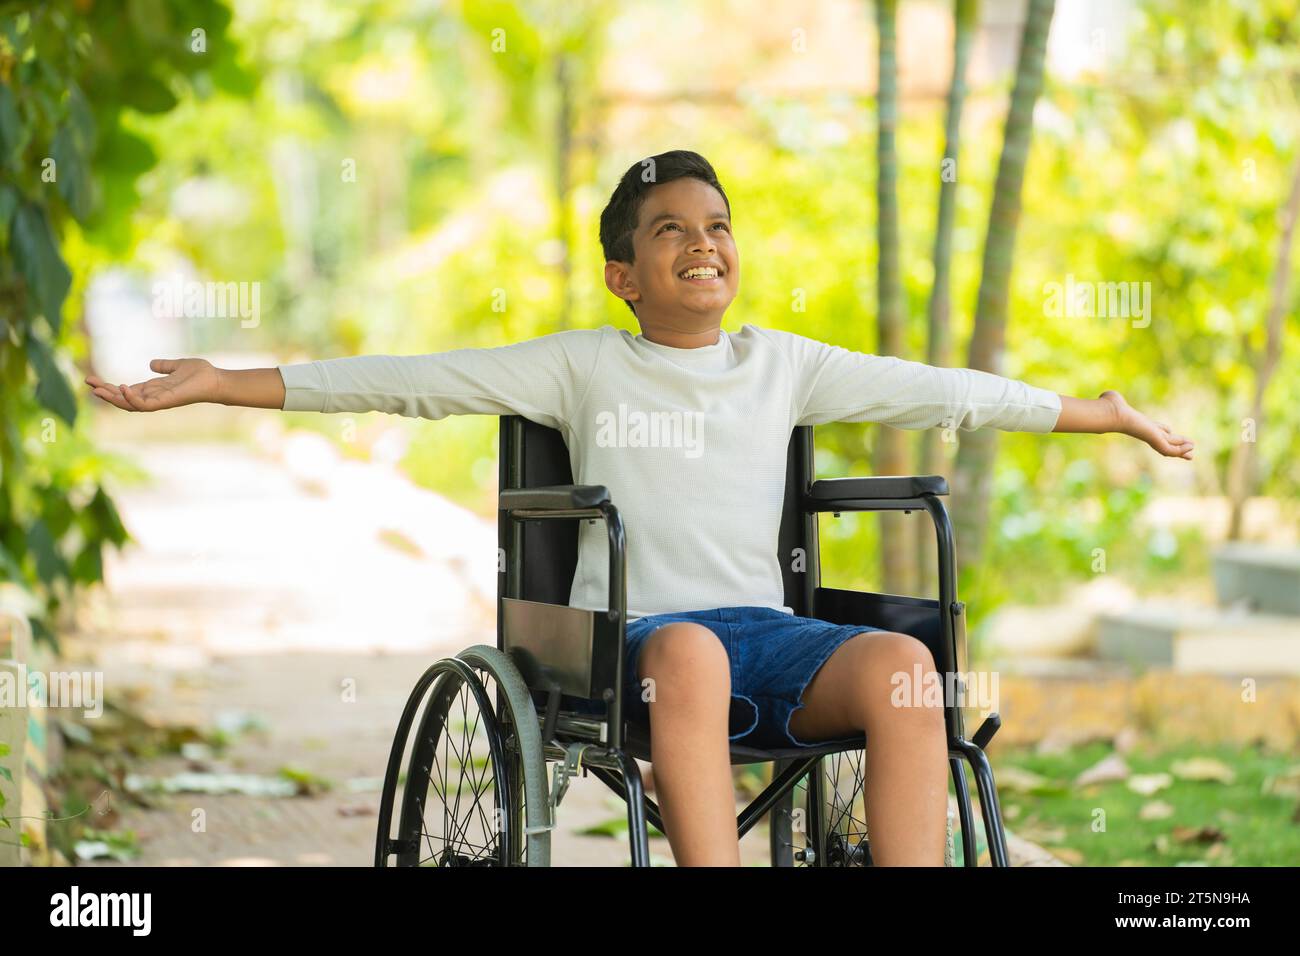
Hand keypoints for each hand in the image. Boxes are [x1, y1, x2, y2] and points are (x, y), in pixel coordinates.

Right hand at [85, 359, 222, 411]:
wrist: (216, 380)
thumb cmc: (200, 373)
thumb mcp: (177, 366)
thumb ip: (164, 366)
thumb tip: (151, 363)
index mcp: (153, 389)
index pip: (126, 391)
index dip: (109, 386)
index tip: (92, 379)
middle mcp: (154, 397)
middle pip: (123, 398)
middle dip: (105, 392)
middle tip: (87, 382)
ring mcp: (159, 401)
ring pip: (129, 404)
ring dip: (113, 398)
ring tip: (97, 389)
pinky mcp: (166, 402)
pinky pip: (144, 405)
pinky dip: (132, 398)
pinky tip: (122, 387)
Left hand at [1100, 389, 1193, 459]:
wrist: (1110, 413)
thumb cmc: (1108, 406)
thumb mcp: (1115, 400)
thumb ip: (1114, 399)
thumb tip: (1107, 395)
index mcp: (1140, 423)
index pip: (1155, 430)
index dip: (1164, 431)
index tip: (1171, 431)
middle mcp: (1146, 432)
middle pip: (1165, 440)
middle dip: (1177, 445)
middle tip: (1190, 449)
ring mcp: (1150, 437)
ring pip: (1168, 447)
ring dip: (1181, 449)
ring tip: (1193, 450)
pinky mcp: (1153, 440)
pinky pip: (1169, 449)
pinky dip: (1180, 450)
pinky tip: (1190, 448)